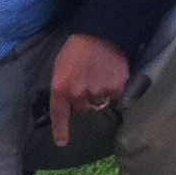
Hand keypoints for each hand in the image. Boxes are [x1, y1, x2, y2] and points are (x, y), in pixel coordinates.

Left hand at [46, 32, 129, 147]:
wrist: (102, 31)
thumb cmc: (77, 47)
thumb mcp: (61, 66)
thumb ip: (63, 87)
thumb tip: (69, 103)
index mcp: (61, 87)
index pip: (59, 115)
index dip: (61, 130)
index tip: (62, 142)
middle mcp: (78, 93)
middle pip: (83, 108)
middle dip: (85, 99)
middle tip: (88, 80)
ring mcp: (98, 91)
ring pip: (99, 102)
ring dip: (100, 93)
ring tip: (101, 73)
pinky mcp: (116, 86)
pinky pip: (114, 95)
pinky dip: (114, 87)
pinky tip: (111, 72)